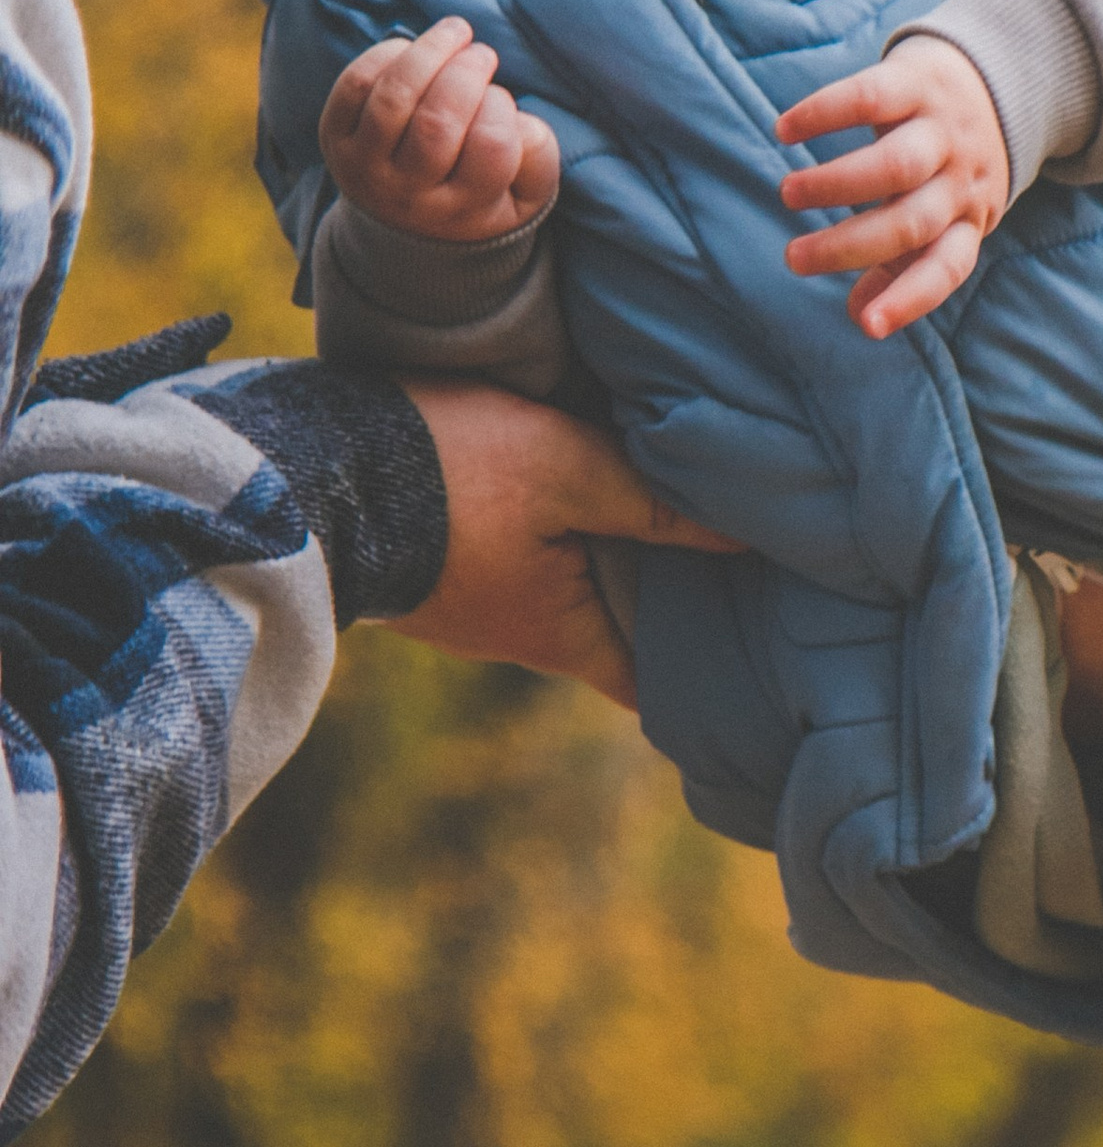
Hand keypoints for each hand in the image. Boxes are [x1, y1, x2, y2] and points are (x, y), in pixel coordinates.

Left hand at [321, 18, 559, 242]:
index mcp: (463, 210)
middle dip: (467, 72)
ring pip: (394, 98)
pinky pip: (355, 85)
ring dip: (429, 51)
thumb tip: (517, 117)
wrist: (405, 228)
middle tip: (483, 54)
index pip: (491, 147)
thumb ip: (538, 156)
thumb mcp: (525, 195)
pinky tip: (412, 49)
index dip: (502, 108)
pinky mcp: (335, 140)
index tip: (500, 99)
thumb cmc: (478, 196)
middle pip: (437, 122)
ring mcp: (365, 168)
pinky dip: (386, 54)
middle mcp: (409, 195)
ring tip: (456, 32)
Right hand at [388, 381, 737, 709]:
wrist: (304, 462)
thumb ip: (656, 503)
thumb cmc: (446, 472)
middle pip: (614, 628)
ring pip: (566, 588)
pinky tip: (584, 487)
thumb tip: (748, 534)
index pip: (652, 684)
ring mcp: (468, 607)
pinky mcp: (436, 564)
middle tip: (735, 555)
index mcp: (560, 636)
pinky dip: (558, 537)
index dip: (706, 668)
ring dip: (610, 557)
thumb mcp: (569, 469)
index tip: (754, 645)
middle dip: (667, 597)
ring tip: (670, 509)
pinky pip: (518, 560)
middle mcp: (515, 638)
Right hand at [775, 36, 1009, 339]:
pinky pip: (870, 98)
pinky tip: (786, 130)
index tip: (867, 326)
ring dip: (837, 184)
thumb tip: (859, 317)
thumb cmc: (951, 163)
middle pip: (910, 222)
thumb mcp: (944, 216)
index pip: (946, 268)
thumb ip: (903, 264)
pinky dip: (823, 114)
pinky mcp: (919, 82)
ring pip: (895, 165)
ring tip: (789, 195)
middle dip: (849, 247)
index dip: (910, 300)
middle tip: (794, 259)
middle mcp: (961, 179)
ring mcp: (943, 129)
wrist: (999, 76)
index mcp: (969, 219)